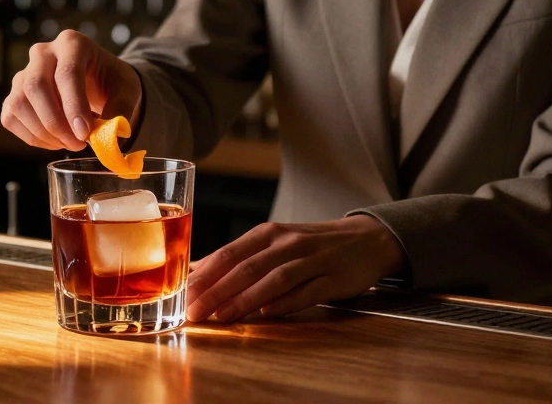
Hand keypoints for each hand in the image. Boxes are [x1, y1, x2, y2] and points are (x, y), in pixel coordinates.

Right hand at [1, 30, 143, 150]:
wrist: (97, 81)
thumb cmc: (111, 82)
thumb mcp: (127, 90)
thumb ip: (120, 110)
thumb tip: (108, 137)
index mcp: (72, 43)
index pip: (66, 73)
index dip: (73, 106)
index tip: (84, 133)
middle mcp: (43, 53)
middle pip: (36, 86)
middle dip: (56, 123)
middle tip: (78, 144)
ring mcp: (24, 72)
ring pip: (19, 103)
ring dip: (43, 132)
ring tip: (69, 143)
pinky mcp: (14, 94)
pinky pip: (11, 118)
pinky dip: (32, 137)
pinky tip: (54, 141)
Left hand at [186, 215, 404, 323]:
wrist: (367, 239)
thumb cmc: (312, 244)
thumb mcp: (275, 242)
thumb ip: (241, 258)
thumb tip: (198, 272)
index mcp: (269, 233)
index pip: (230, 253)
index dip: (205, 275)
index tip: (184, 294)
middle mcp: (288, 243)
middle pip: (247, 267)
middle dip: (217, 291)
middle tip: (195, 312)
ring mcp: (313, 260)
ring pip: (274, 279)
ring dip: (245, 299)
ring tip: (223, 317)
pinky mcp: (335, 278)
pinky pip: (307, 292)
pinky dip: (285, 303)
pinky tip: (267, 315)